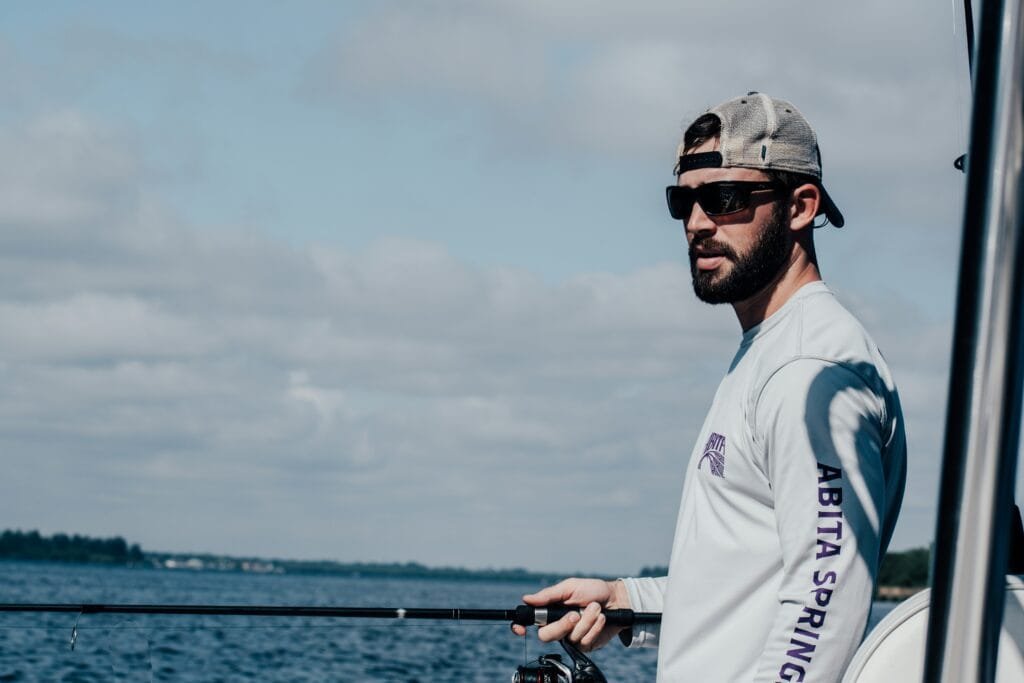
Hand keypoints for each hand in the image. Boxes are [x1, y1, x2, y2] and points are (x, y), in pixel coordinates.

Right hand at [511, 578, 630, 651]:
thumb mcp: (570, 587)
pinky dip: (594, 628)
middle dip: (562, 625)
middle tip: (575, 614)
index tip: (521, 629)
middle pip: (546, 635)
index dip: (521, 626)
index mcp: (550, 610)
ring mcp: (571, 637)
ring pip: (569, 637)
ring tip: (595, 608)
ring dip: (586, 621)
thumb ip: (548, 595)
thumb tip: (526, 598)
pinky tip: (601, 619)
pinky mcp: (585, 645)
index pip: (530, 621)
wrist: (617, 600)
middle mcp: (558, 625)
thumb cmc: (592, 590)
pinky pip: (584, 642)